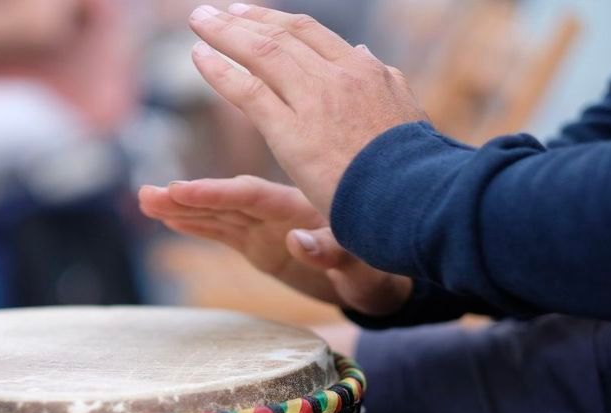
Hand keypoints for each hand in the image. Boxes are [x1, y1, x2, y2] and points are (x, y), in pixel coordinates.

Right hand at [140, 176, 411, 316]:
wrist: (386, 271)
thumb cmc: (380, 267)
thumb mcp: (362, 265)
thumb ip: (331, 252)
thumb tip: (297, 241)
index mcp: (302, 208)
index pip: (252, 196)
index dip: (216, 193)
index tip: (180, 190)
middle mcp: (280, 213)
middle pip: (228, 201)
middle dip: (188, 199)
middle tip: (148, 196)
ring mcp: (269, 228)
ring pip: (220, 214)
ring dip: (184, 208)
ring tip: (144, 200)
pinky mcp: (263, 245)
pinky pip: (225, 232)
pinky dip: (197, 225)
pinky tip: (169, 219)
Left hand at [187, 4, 425, 216]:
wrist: (412, 197)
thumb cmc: (413, 169)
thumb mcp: (407, 113)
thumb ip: (386, 82)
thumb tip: (367, 55)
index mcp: (365, 72)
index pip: (312, 35)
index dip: (277, 23)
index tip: (251, 16)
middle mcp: (337, 77)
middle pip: (282, 36)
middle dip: (244, 20)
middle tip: (213, 13)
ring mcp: (313, 101)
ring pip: (262, 53)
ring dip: (224, 34)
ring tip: (198, 21)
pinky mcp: (291, 132)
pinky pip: (248, 91)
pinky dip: (220, 71)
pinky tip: (199, 57)